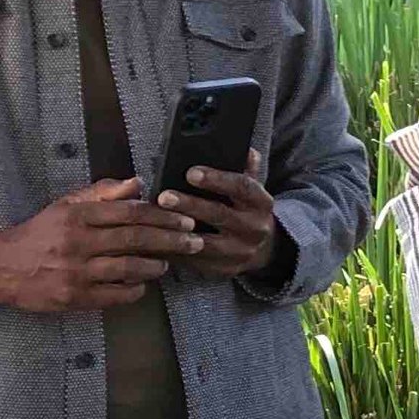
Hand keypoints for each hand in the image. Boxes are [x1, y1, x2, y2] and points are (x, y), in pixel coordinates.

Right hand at [0, 178, 202, 311]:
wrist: (0, 267)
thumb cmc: (39, 233)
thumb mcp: (66, 206)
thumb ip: (103, 194)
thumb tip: (138, 183)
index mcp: (77, 216)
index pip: (130, 212)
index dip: (163, 215)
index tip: (185, 219)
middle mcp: (78, 242)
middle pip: (135, 238)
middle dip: (172, 239)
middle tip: (194, 241)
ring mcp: (76, 272)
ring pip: (129, 267)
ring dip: (155, 265)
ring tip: (167, 263)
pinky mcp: (75, 297)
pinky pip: (116, 294)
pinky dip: (135, 289)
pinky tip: (143, 284)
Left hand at [156, 150, 281, 277]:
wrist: (264, 251)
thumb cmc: (248, 212)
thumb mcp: (252, 191)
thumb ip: (247, 171)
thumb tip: (246, 149)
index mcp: (261, 204)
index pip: (243, 188)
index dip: (217, 179)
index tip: (191, 172)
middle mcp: (254, 228)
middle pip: (220, 215)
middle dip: (190, 205)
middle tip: (164, 196)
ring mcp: (240, 252)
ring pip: (205, 243)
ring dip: (178, 232)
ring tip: (154, 221)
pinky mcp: (223, 269)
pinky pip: (194, 261)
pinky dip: (173, 250)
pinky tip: (154, 241)